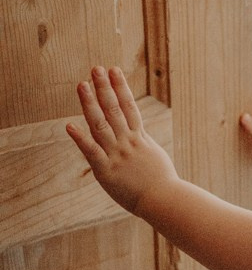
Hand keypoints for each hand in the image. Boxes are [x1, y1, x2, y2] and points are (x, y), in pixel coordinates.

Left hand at [66, 66, 178, 214]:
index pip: (129, 106)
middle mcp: (127, 142)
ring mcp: (117, 155)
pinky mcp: (106, 171)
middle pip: (113, 109)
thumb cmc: (163, 183)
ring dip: (90, 103)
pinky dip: (80, 138)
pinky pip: (91, 152)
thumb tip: (138, 134)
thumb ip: (143, 144)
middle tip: (95, 68)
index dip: (120, 87)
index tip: (114, 70)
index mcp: (140, 138)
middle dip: (104, 88)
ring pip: (101, 124)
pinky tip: (69, 125)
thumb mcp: (155, 157)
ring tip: (81, 84)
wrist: (164, 200)